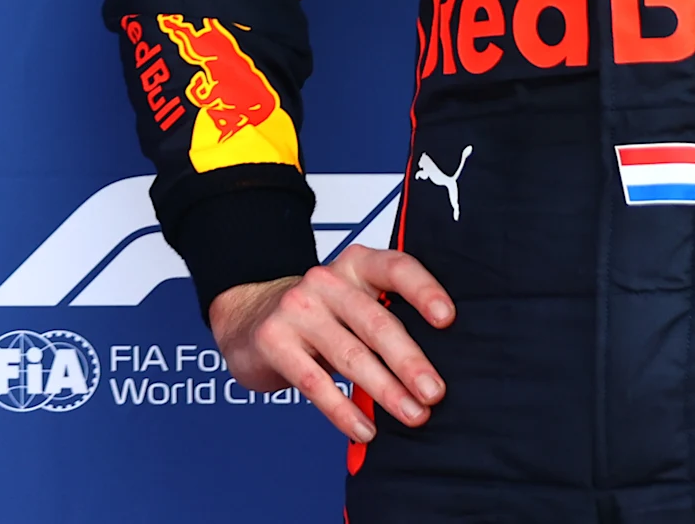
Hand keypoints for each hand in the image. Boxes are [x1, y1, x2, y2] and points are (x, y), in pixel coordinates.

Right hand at [209, 246, 455, 444]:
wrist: (246, 318)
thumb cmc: (318, 317)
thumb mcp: (352, 303)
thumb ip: (387, 320)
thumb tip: (438, 370)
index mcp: (355, 266)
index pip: (395, 268)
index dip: (424, 290)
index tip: (447, 319)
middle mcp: (326, 281)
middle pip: (376, 322)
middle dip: (409, 361)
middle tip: (434, 393)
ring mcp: (297, 309)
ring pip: (350, 355)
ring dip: (386, 391)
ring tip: (412, 416)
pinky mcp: (274, 341)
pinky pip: (314, 382)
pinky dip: (343, 411)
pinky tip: (365, 429)